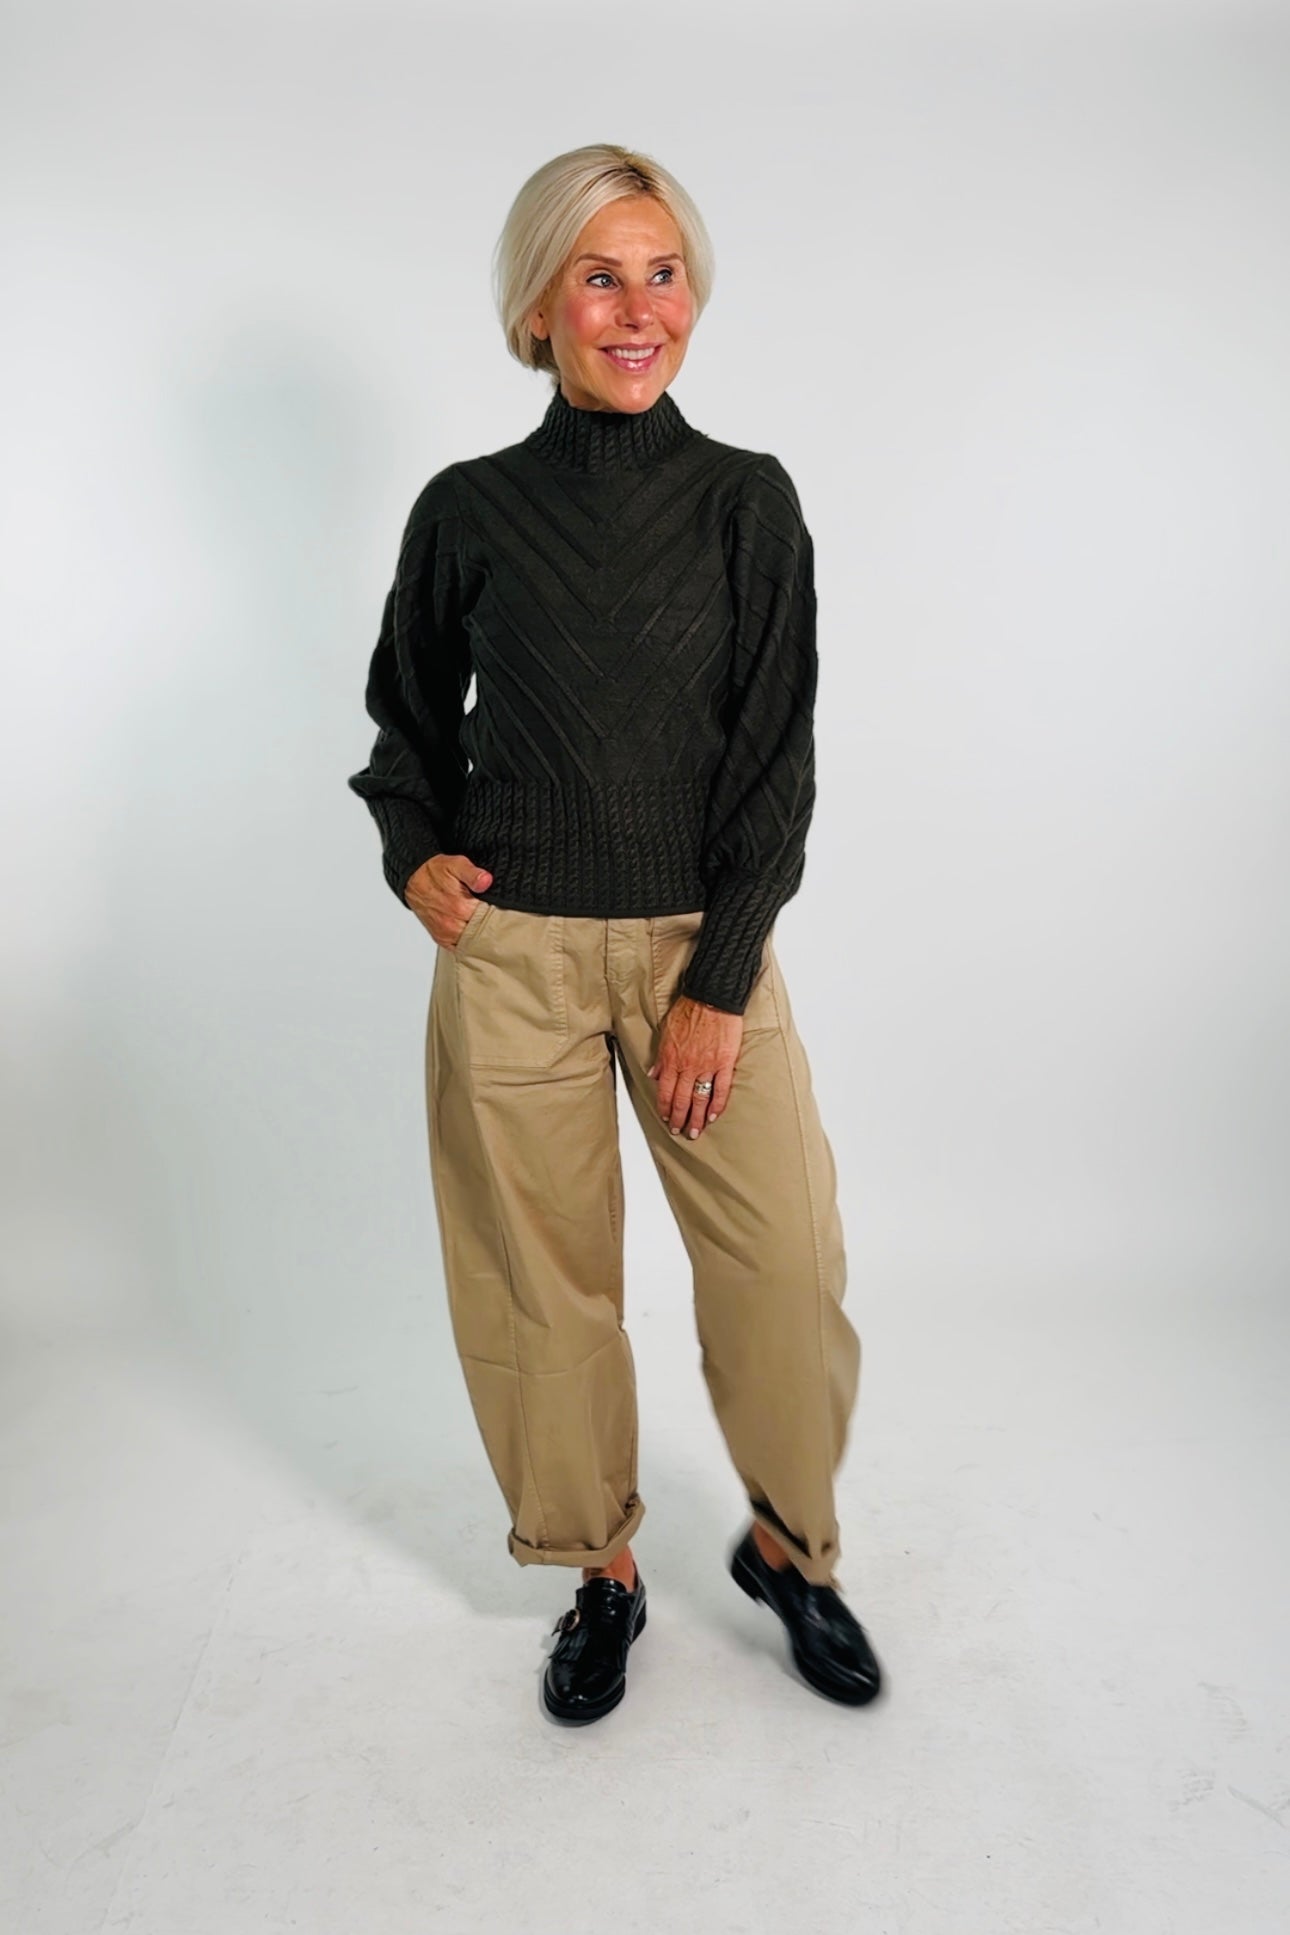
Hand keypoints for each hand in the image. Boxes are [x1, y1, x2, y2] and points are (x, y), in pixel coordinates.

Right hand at [404, 853, 493, 947]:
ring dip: (479, 936)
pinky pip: (459, 947)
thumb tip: (486, 881)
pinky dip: (467, 943)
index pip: (490, 919)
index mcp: (460, 907)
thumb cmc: (435, 871)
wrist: (414, 878)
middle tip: (496, 916)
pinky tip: (473, 933)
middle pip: (482, 934)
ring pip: (472, 943)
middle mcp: (452, 924)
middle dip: (490, 926)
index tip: (501, 908)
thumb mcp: (455, 865)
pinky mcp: (441, 938)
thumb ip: (472, 873)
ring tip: (485, 924)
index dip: (498, 914)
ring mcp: (446, 933)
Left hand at [647, 994, 742, 1138]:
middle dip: (679, 1119)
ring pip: (699, 1099)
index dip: (665, 1108)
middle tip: (679, 1131)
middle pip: (682, 1100)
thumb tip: (653, 1075)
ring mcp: (707, 1066)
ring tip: (695, 1132)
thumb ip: (660, 1058)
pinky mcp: (724, 1063)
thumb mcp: (666, 1033)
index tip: (666, 1119)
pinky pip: (721, 1089)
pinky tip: (713, 1117)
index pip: (666, 1092)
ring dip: (696, 1118)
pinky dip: (717, 1105)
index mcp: (671, 1060)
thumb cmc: (688, 1011)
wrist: (710, 998)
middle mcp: (687, 1066)